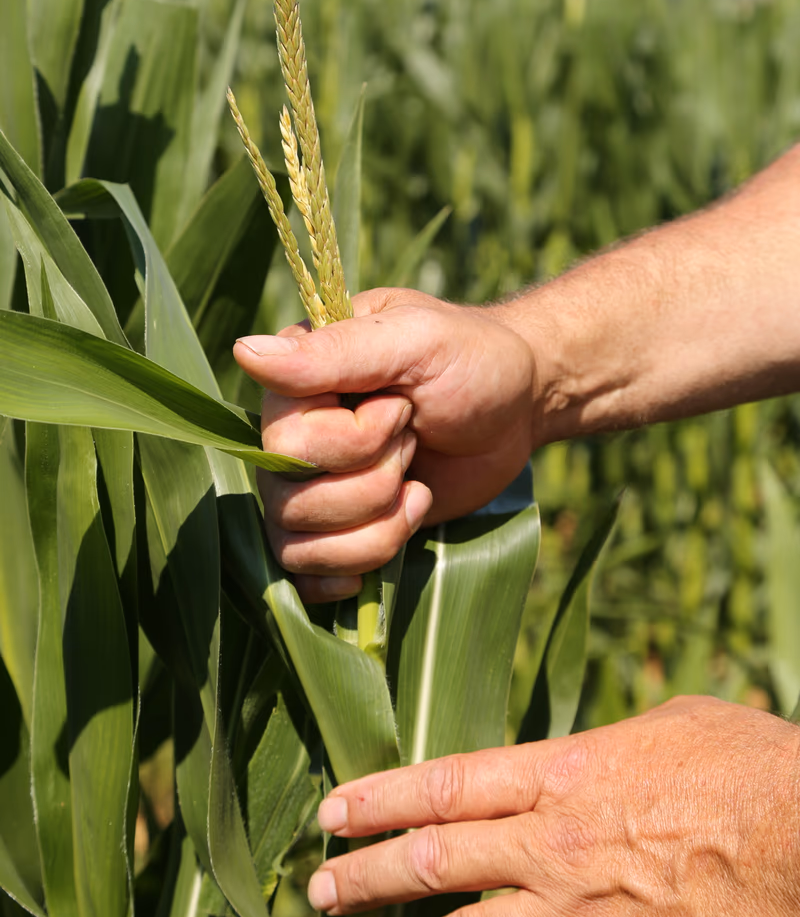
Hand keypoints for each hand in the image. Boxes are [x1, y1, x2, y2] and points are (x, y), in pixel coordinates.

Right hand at [233, 288, 536, 600]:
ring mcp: (311, 488)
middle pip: (289, 501)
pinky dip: (355, 569)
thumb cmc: (471, 360)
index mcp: (297, 383)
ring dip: (378, 529)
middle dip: (375, 485)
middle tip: (415, 441)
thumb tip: (243, 352)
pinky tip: (396, 535)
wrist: (517, 407)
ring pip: (297, 546)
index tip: (402, 407)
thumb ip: (335, 351)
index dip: (355, 441)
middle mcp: (289, 438)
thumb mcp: (414, 340)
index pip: (286, 444)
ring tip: (416, 488)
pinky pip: (307, 576)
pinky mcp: (337, 530)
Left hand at [307, 697, 799, 916]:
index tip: (333, 812)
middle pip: (438, 860)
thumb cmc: (749, 763)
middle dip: (370, 875)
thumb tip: (578, 759)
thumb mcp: (669, 722)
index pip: (445, 782)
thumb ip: (605, 746)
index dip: (380, 798)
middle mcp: (556, 843)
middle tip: (320, 888)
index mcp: (564, 772)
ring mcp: (586, 915)